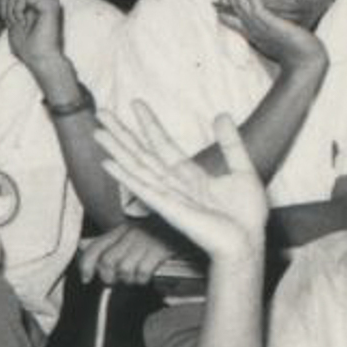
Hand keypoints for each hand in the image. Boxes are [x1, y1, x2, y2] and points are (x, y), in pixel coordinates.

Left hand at [0, 0, 66, 72]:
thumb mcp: (13, 20)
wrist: (39, 60)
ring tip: (21, 25)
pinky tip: (25, 23)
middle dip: (6, 6)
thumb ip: (12, 4)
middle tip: (13, 23)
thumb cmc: (28, 47)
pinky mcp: (49, 2)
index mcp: (39, 2)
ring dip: (11, 11)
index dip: (2, 2)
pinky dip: (17, 10)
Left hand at [78, 218, 186, 286]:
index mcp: (120, 229)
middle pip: (107, 262)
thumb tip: (83, 246)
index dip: (86, 266)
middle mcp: (130, 234)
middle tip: (117, 279)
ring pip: (124, 269)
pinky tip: (147, 275)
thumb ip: (108, 240)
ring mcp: (144, 242)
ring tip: (135, 277)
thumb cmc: (158, 229)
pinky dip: (143, 278)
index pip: (94, 248)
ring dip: (128, 279)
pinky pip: (143, 272)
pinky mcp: (159, 250)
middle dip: (109, 277)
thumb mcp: (131, 230)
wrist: (184, 219)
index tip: (86, 278)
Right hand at [96, 102, 269, 264]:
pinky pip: (144, 189)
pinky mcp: (169, 210)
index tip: (136, 103)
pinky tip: (108, 163)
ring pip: (137, 168)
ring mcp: (169, 197)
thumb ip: (231, 144)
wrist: (248, 243)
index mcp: (189, 176)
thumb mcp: (242, 170)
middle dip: (122, 134)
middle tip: (101, 113)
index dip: (149, 124)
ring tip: (97, 132)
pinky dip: (126, 176)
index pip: (163, 145)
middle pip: (141, 154)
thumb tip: (221, 115)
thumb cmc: (245, 217)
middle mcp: (173, 185)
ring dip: (116, 150)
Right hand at [213, 0, 328, 74]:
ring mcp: (259, 26)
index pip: (235, 5)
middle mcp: (252, 26)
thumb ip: (267, 25)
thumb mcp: (275, 35)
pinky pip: (257, 7)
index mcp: (252, 28)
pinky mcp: (269, 25)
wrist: (305, 64)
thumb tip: (262, 17)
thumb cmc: (293, 51)